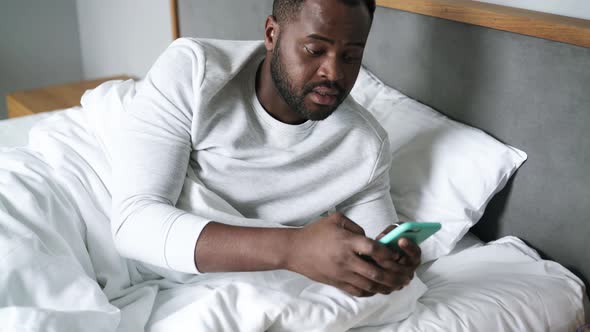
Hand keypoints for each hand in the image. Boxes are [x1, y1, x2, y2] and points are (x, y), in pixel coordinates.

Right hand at [286, 213, 414, 296]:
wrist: (295, 249)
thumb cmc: (315, 232)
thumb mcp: (336, 219)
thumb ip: (356, 227)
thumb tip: (369, 238)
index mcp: (347, 242)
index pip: (374, 249)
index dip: (389, 253)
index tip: (397, 254)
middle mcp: (346, 259)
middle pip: (375, 272)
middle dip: (393, 276)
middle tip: (405, 276)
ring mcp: (341, 273)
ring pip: (369, 285)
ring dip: (385, 286)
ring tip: (397, 285)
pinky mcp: (336, 282)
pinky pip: (357, 291)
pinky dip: (370, 292)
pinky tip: (378, 289)